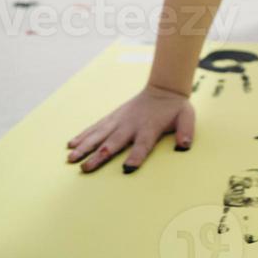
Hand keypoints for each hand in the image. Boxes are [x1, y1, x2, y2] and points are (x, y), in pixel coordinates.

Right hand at [65, 84, 194, 172]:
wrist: (163, 88)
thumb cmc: (175, 107)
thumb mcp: (186, 117)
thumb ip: (186, 131)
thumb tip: (184, 146)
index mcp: (149, 128)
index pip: (142, 145)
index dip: (136, 156)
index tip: (128, 168)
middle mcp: (130, 125)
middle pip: (113, 143)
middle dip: (99, 156)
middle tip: (85, 168)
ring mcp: (119, 120)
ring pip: (99, 135)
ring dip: (85, 146)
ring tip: (71, 158)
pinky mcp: (112, 117)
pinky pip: (96, 127)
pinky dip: (83, 135)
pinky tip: (71, 144)